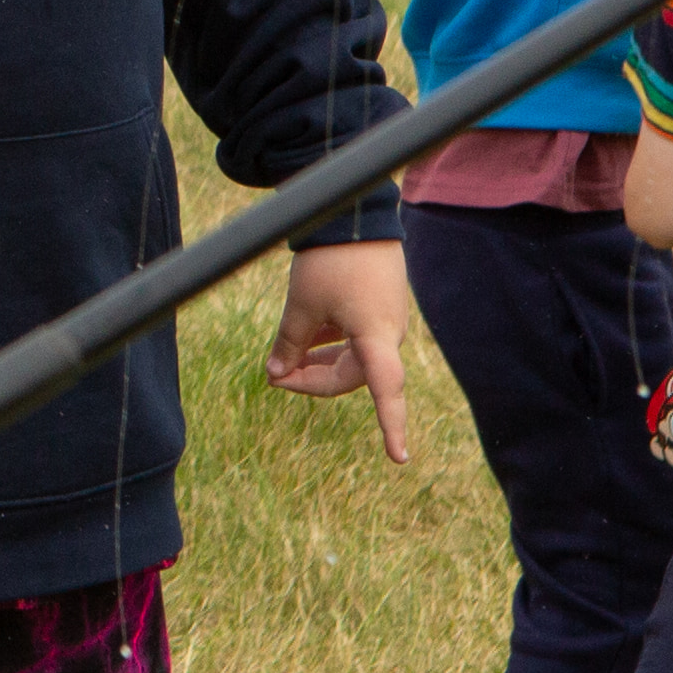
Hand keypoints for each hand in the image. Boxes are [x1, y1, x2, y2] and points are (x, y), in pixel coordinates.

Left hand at [261, 237, 414, 461]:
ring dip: (319, 359)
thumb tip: (275, 374)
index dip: (391, 426)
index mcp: (376, 337)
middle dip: (312, 378)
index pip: (386, 391)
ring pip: (352, 356)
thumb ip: (288, 344)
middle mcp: (388, 333)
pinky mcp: (381, 305)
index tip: (398, 458)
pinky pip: (357, 337)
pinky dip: (330, 341)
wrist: (353, 214)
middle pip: (351, 376)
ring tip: (285, 352)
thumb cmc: (329, 260)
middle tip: (274, 374)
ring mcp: (387, 319)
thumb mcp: (301, 305)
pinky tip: (306, 334)